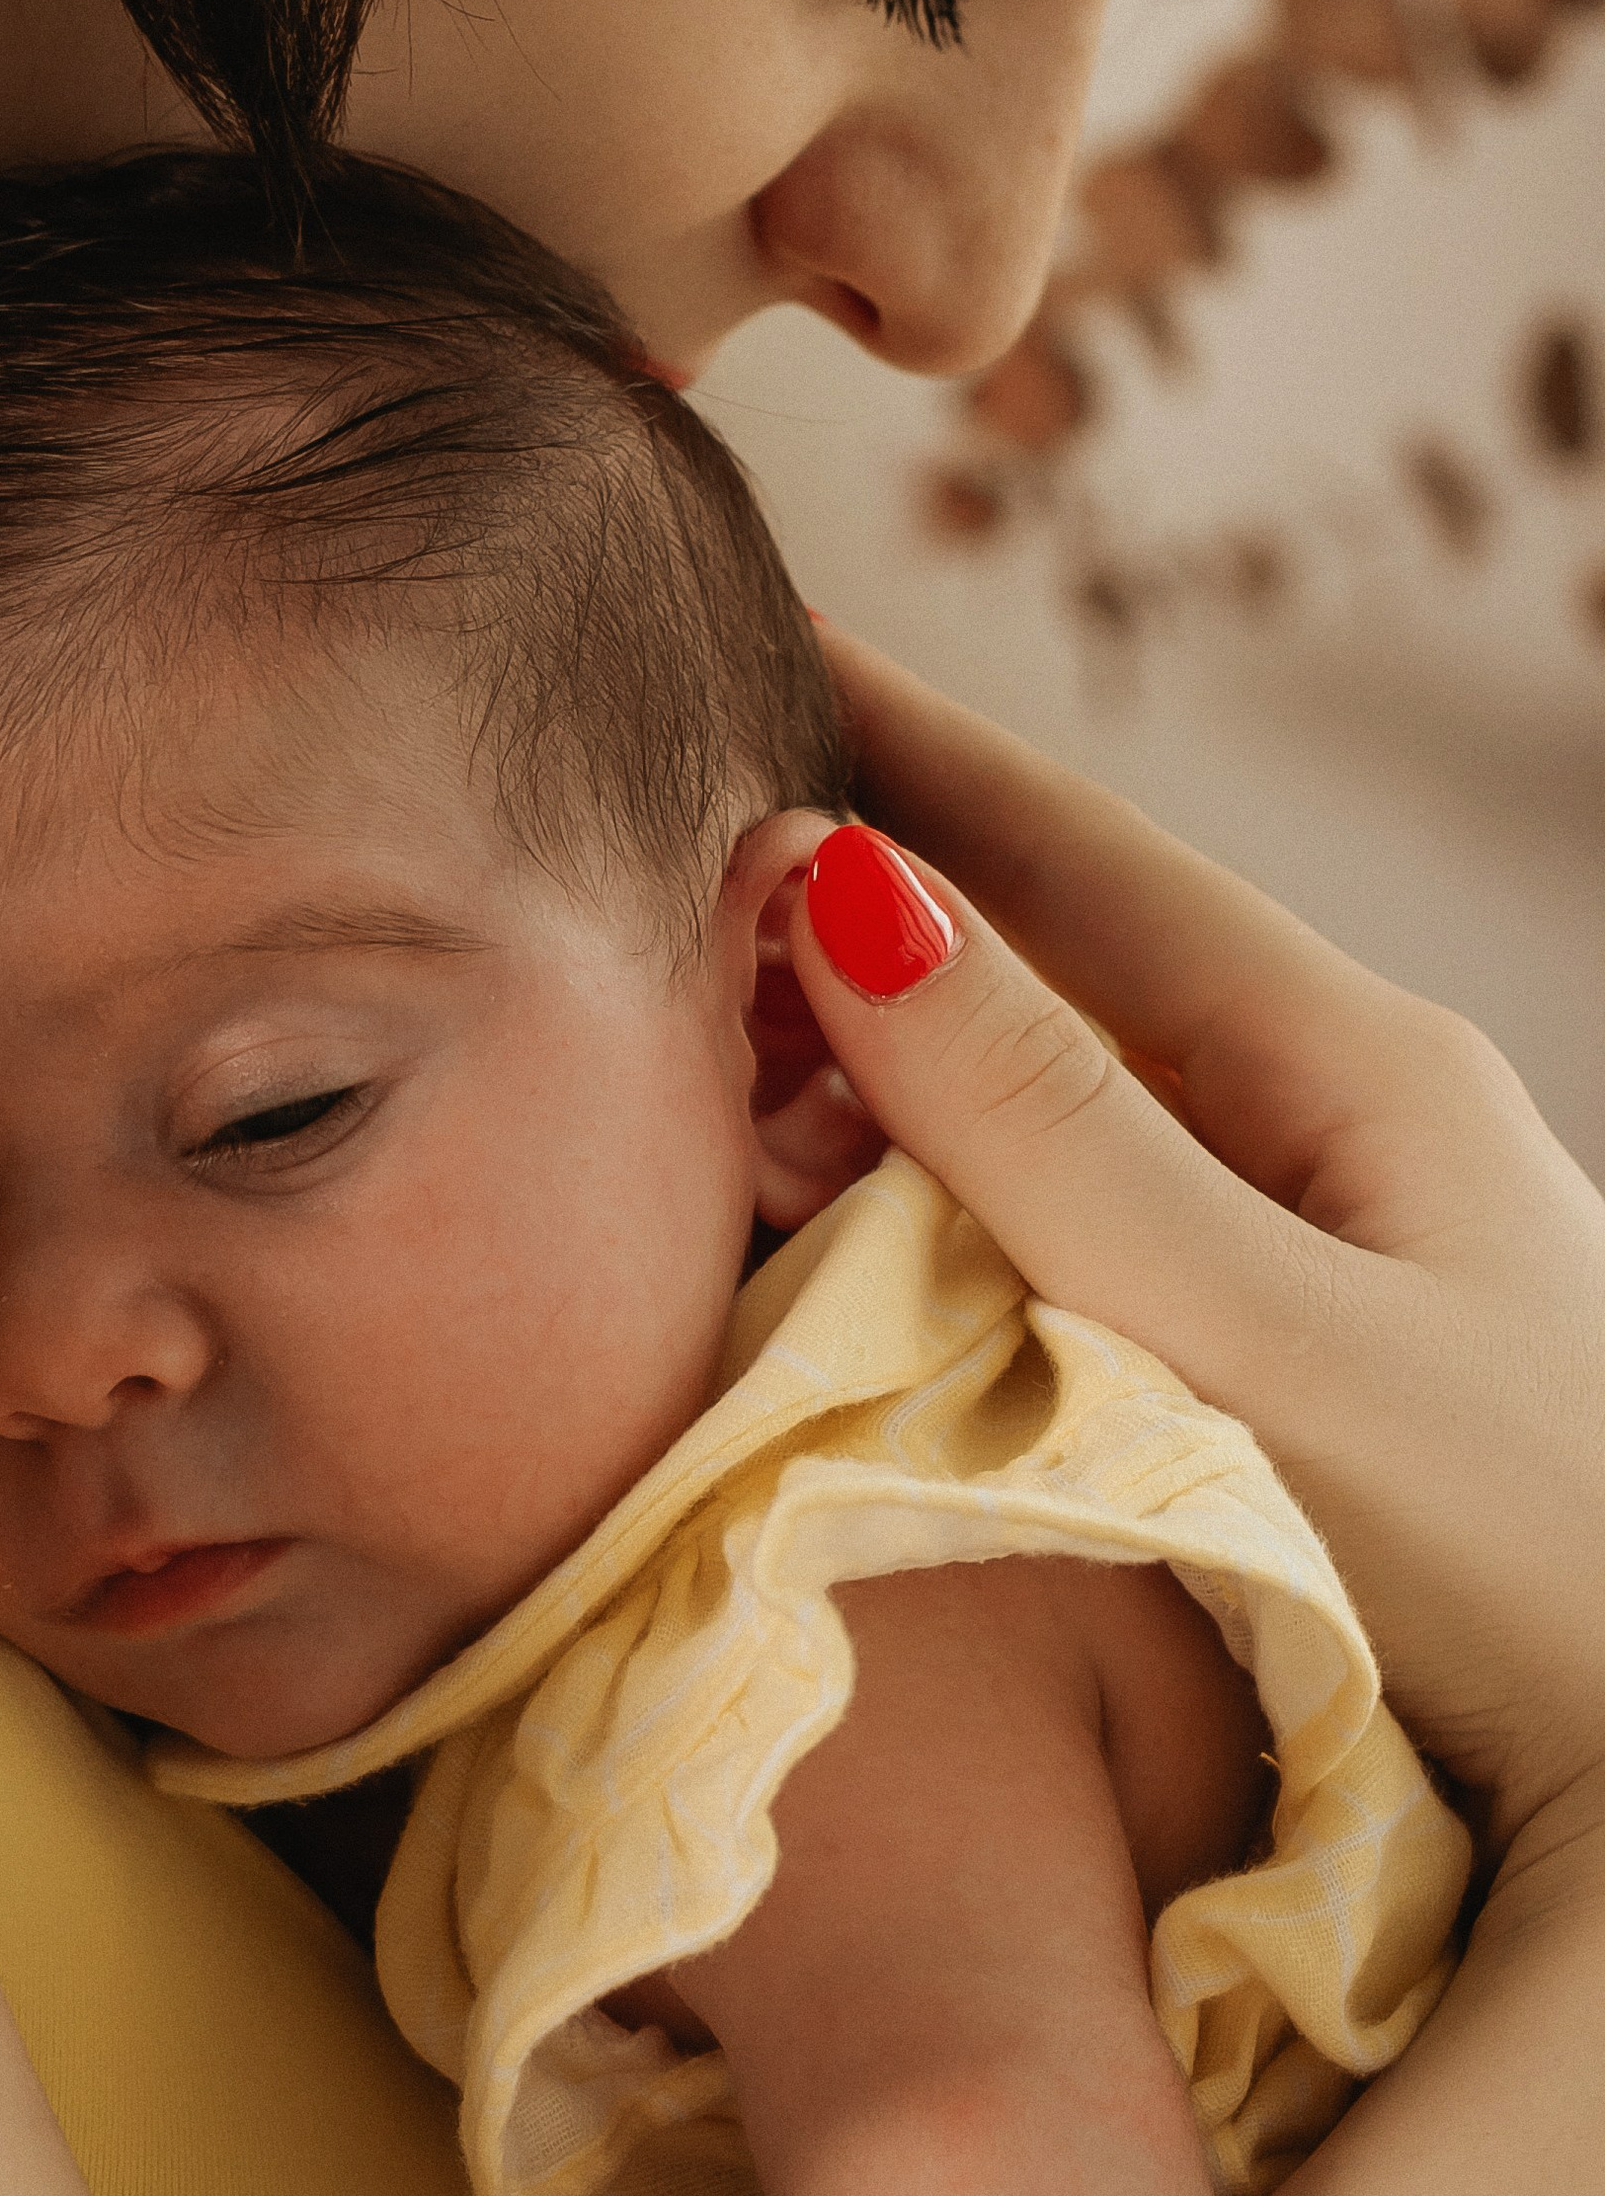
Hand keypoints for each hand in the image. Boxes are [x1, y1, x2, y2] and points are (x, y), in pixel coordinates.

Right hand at [772, 628, 1604, 1859]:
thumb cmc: (1530, 1570)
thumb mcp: (1272, 1340)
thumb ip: (1055, 1130)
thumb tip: (844, 889)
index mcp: (1357, 1064)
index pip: (1076, 850)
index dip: (901, 739)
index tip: (746, 625)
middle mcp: (1355, 1116)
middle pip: (1068, 955)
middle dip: (873, 887)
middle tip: (676, 853)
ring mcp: (1347, 1235)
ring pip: (1074, 1089)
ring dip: (899, 1050)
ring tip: (729, 1028)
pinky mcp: (1323, 1357)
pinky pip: (1096, 1209)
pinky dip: (955, 1183)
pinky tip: (868, 1214)